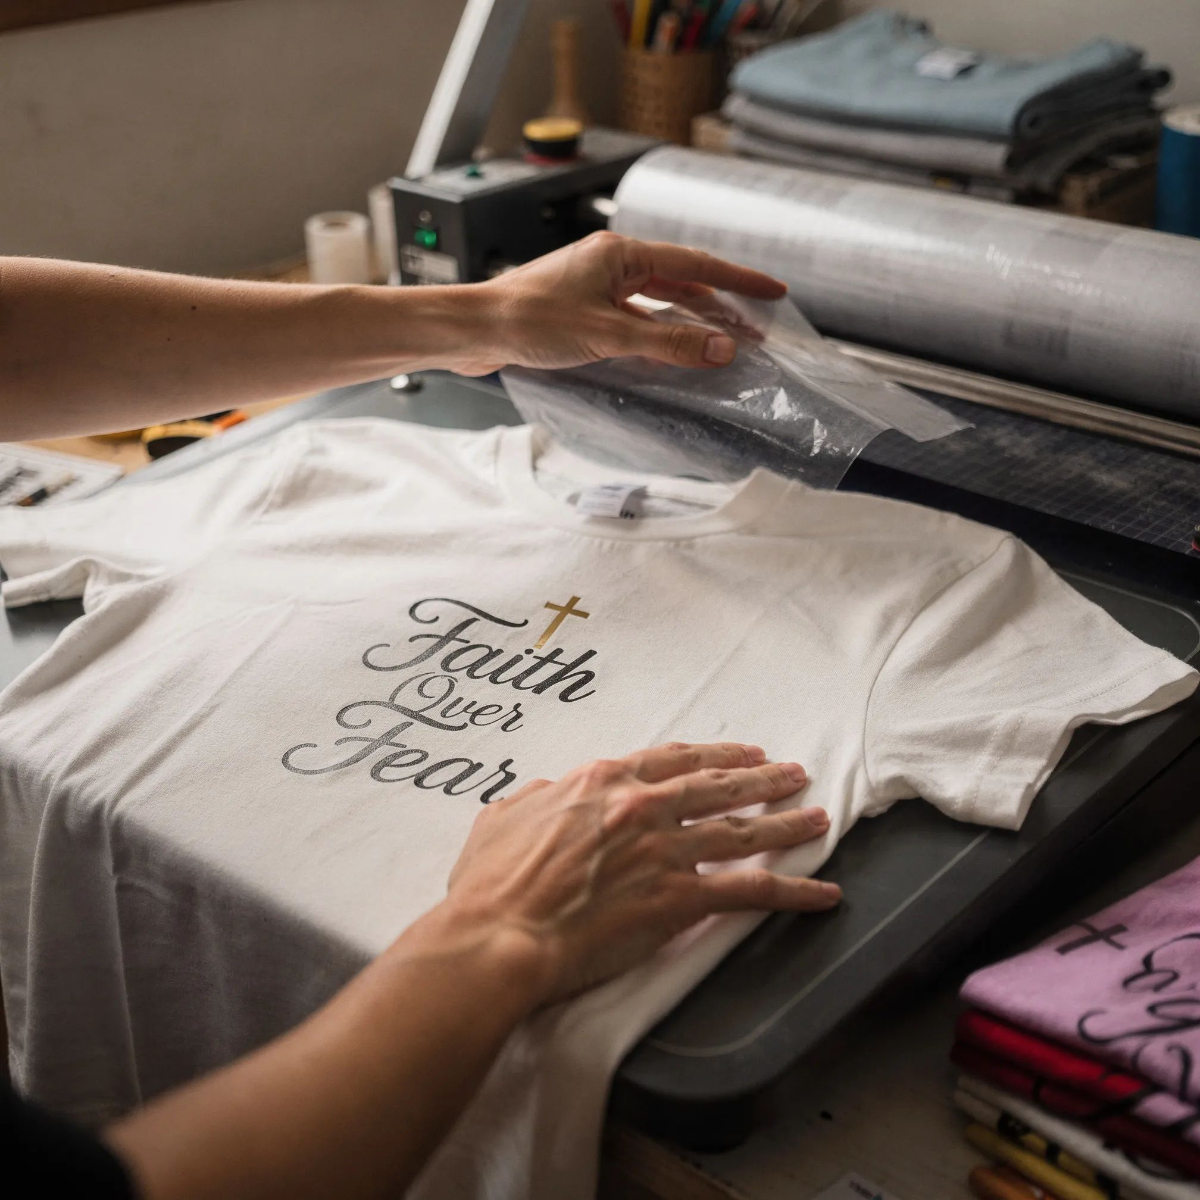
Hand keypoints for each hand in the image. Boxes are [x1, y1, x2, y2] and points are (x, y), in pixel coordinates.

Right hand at [441, 741, 839, 1005]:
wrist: (499, 936)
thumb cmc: (490, 885)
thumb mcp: (503, 817)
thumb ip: (534, 798)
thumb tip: (545, 793)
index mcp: (602, 781)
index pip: (672, 759)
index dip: (713, 754)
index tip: (740, 753)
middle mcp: (642, 806)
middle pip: (717, 785)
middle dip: (761, 777)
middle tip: (792, 772)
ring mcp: (665, 850)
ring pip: (743, 830)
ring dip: (786, 822)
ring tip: (818, 816)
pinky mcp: (680, 899)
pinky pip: (751, 892)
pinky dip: (794, 892)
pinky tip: (823, 893)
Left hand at [452, 232, 786, 375]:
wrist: (474, 330)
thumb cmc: (529, 320)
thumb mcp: (608, 334)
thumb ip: (667, 343)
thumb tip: (720, 348)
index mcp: (621, 254)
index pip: (696, 264)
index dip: (739, 279)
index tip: (773, 290)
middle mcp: (611, 263)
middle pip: (680, 282)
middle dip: (719, 305)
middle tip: (753, 329)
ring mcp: (594, 285)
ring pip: (656, 302)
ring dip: (689, 321)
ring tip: (721, 343)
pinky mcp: (580, 309)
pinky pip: (633, 318)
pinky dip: (658, 333)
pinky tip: (669, 352)